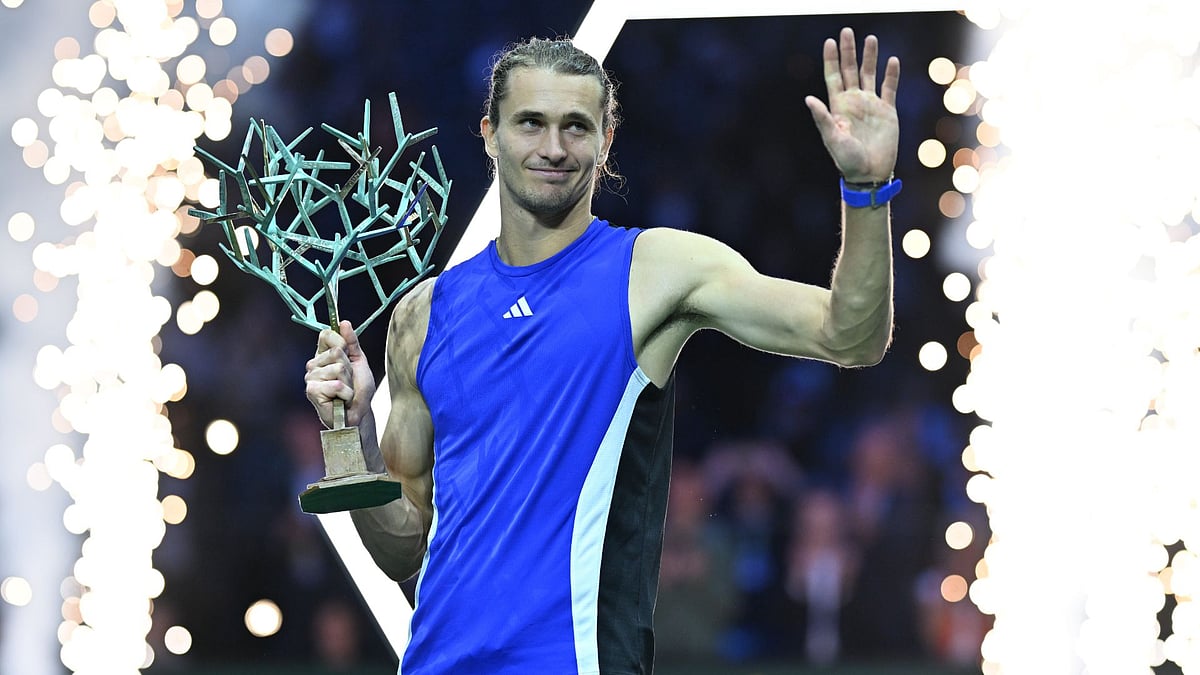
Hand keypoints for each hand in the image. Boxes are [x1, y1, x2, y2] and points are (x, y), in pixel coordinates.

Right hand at [304, 320, 376, 427]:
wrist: (358, 413)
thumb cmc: (358, 389)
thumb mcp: (359, 361)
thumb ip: (352, 342)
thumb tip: (344, 322)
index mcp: (323, 354)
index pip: (327, 335)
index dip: (342, 342)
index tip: (348, 355)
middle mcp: (313, 364)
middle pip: (336, 351)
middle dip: (349, 368)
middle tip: (348, 381)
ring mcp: (311, 378)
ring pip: (338, 368)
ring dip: (349, 383)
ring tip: (345, 392)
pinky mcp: (312, 391)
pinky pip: (336, 384)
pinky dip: (346, 394)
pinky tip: (341, 400)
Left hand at [805, 27, 899, 182]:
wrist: (869, 174)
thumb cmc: (847, 160)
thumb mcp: (832, 139)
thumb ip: (822, 118)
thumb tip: (808, 99)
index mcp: (838, 106)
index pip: (833, 76)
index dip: (831, 59)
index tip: (830, 41)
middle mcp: (854, 101)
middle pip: (850, 70)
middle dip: (849, 51)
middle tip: (847, 30)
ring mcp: (871, 105)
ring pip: (870, 74)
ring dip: (870, 57)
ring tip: (870, 38)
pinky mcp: (887, 111)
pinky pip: (890, 88)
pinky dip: (891, 75)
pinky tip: (892, 61)